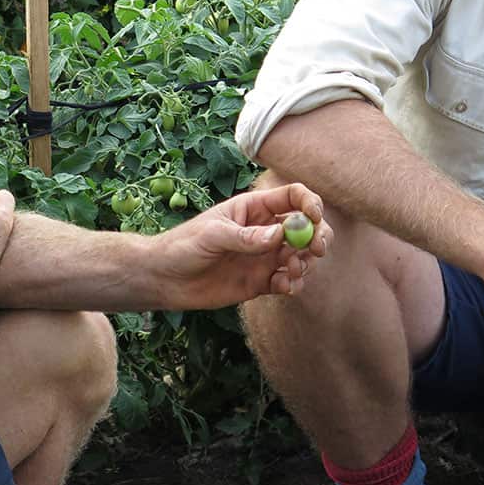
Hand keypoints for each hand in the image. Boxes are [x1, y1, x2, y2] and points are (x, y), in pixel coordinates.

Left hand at [150, 182, 332, 308]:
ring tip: (289, 272)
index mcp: (254, 208)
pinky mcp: (261, 281)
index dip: (309, 204)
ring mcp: (264, 257)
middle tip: (316, 250)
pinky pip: (287, 281)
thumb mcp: (212, 235)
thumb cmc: (183, 245)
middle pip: (306, 227)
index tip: (314, 219)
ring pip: (301, 256)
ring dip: (305, 264)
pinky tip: (284, 287)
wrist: (166, 279)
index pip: (292, 197)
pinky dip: (293, 284)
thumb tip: (280, 235)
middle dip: (318, 236)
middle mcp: (265, 231)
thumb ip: (245, 236)